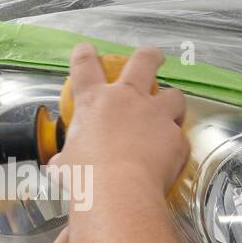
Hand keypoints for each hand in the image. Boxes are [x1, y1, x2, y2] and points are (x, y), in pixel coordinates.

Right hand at [49, 43, 188, 194]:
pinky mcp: (176, 138)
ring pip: (174, 95)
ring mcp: (156, 116)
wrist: (118, 192)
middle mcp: (128, 100)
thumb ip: (67, 158)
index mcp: (95, 102)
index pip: (85, 67)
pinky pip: (180, 137)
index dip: (85, 55)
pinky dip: (175, 145)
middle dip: (149, 56)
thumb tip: (61, 165)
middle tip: (153, 57)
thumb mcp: (65, 165)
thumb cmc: (85, 177)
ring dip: (172, 101)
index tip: (86, 50)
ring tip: (172, 112)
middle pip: (143, 61)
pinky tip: (171, 155)